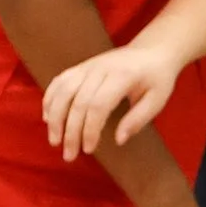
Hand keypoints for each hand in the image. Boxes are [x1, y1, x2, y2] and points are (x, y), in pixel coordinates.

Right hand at [44, 44, 184, 157]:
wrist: (152, 50)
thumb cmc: (157, 79)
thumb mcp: (157, 100)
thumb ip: (138, 119)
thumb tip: (118, 140)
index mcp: (122, 76)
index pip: (98, 106)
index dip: (89, 130)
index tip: (88, 150)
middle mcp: (100, 69)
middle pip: (77, 102)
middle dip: (70, 131)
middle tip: (69, 155)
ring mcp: (88, 66)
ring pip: (63, 91)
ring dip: (54, 118)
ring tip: (54, 141)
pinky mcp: (81, 66)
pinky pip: (59, 81)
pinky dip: (50, 99)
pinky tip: (47, 117)